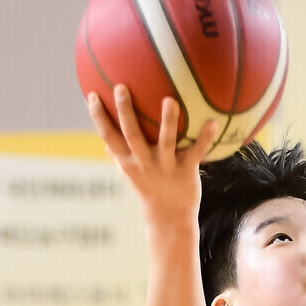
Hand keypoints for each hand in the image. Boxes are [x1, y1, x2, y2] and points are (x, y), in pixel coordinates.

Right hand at [87, 87, 217, 230]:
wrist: (169, 219)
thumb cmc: (148, 189)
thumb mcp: (130, 173)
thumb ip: (118, 154)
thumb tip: (103, 137)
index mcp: (128, 161)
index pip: (108, 136)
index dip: (98, 117)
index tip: (92, 95)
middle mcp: (144, 163)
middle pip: (132, 134)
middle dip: (125, 111)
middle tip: (121, 87)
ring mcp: (165, 167)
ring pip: (166, 142)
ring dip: (168, 121)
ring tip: (170, 99)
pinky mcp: (186, 172)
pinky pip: (196, 152)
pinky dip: (205, 138)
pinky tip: (213, 122)